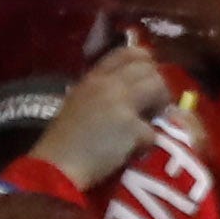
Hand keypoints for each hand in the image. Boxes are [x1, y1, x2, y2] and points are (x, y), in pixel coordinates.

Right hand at [27, 45, 172, 190]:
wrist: (58, 165)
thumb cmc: (66, 141)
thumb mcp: (80, 104)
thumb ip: (104, 93)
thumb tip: (137, 95)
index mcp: (93, 78)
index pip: (128, 53)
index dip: (147, 62)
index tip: (151, 77)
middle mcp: (107, 84)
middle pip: (150, 71)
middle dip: (159, 89)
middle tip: (157, 109)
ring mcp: (120, 102)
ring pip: (158, 89)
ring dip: (161, 108)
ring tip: (151, 125)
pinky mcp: (131, 126)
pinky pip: (154, 129)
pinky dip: (148, 143)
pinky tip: (134, 151)